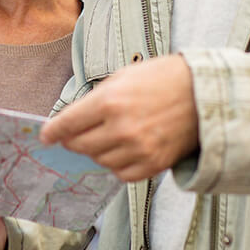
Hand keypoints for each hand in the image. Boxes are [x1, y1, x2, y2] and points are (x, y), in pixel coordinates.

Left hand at [40, 54, 198, 181]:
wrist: (204, 93)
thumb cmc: (164, 79)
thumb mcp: (124, 76)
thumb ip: (97, 99)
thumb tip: (74, 119)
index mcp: (110, 101)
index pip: (68, 123)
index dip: (53, 131)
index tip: (45, 136)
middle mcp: (121, 128)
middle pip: (80, 146)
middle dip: (72, 141)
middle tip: (72, 137)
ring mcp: (138, 149)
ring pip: (99, 161)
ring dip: (96, 152)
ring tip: (105, 137)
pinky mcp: (153, 164)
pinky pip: (122, 173)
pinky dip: (116, 164)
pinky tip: (121, 150)